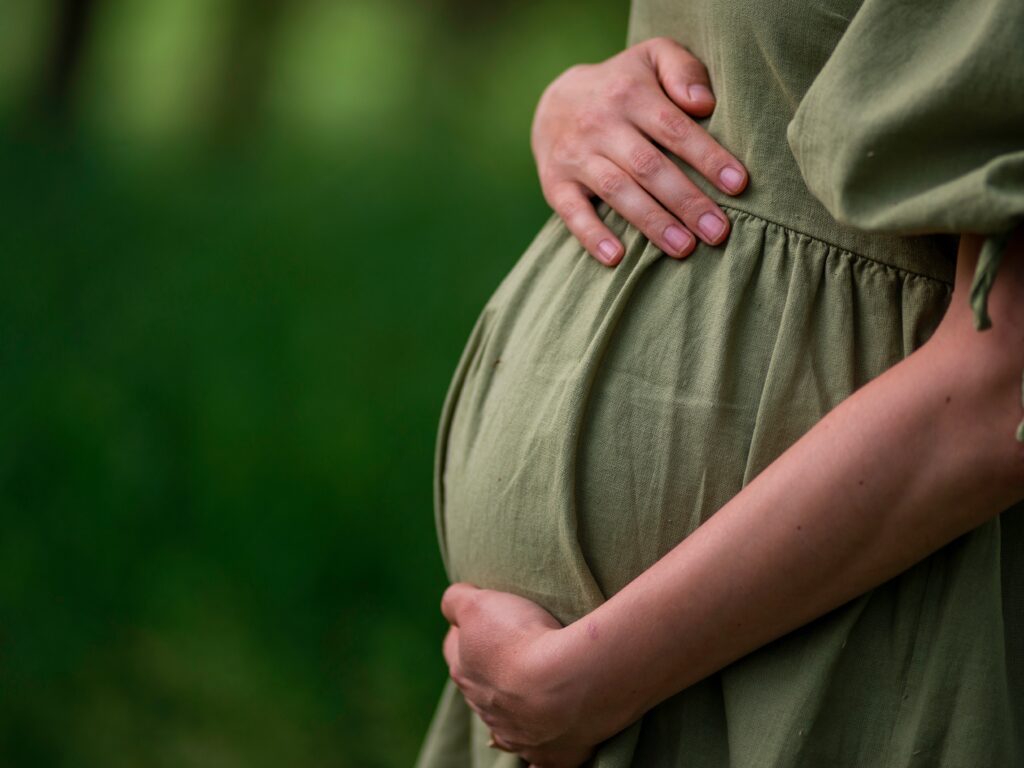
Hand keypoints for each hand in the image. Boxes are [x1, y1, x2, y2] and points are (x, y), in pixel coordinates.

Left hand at [440, 583, 598, 767]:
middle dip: (489, 672)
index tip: (480, 620)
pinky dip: (536, 757)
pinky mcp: (550, 754)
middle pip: (479, 688)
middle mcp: (485, 710)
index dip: (464, 632)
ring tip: (526, 696)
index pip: (454, 649)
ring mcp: (517, 735)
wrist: (565, 685)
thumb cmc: (520, 640)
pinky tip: (537, 757)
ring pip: (504, 724)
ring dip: (512, 711)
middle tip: (511, 652)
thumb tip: (453, 604)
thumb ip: (456, 601)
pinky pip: (538, 761)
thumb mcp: (477, 604)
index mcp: (464, 674)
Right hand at [531, 36, 747, 265]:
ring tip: (684, 248)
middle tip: (718, 231)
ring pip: (617, 191)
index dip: (707, 158)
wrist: (554, 100)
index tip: (738, 185)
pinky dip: (591, 235)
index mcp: (630, 93)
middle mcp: (600, 124)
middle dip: (685, 201)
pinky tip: (617, 258)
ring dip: (651, 222)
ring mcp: (575, 156)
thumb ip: (683, 70)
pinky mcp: (554, 183)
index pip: (674, 129)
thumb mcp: (652, 58)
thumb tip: (704, 103)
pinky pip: (571, 212)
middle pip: (648, 166)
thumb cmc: (622, 85)